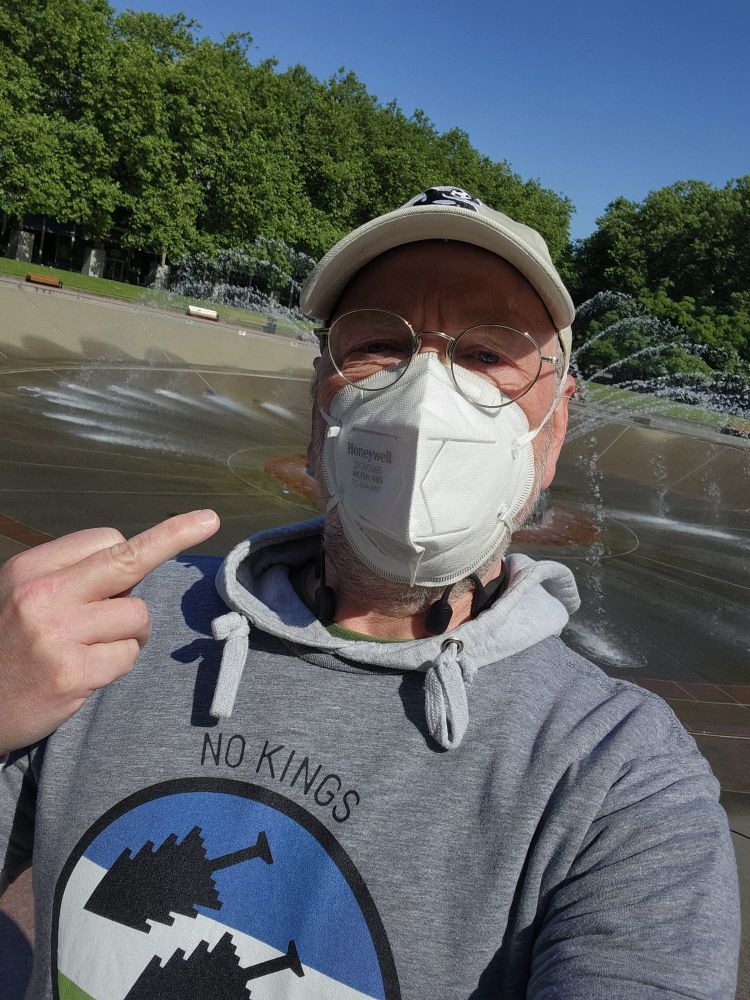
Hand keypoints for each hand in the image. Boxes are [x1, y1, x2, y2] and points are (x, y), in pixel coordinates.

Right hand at [0, 510, 219, 754]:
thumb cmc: (5, 646)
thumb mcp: (18, 595)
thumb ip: (68, 578)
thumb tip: (131, 567)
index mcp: (31, 569)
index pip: (102, 541)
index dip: (129, 551)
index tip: (163, 538)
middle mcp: (44, 595)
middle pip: (128, 559)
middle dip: (174, 536)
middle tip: (209, 520)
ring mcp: (59, 635)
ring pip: (137, 616)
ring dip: (130, 633)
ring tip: (94, 648)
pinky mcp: (73, 674)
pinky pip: (128, 656)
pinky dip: (118, 663)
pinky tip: (87, 672)